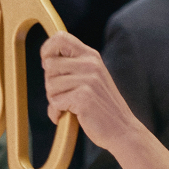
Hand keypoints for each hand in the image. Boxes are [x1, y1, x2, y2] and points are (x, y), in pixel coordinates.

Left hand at [40, 31, 139, 150]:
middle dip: (50, 83)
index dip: (47, 50)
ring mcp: (88, 80)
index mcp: (92, 56)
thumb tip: (46, 61)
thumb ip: (74, 67)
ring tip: (69, 106)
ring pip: (50, 85)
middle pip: (50, 65)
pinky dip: (56, 112)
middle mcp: (91, 64)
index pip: (60, 38)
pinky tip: (68, 116)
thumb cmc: (103, 108)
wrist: (122, 130)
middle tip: (63, 96)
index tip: (46, 64)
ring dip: (54, 100)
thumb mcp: (93, 78)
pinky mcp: (83, 97)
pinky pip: (55, 102)